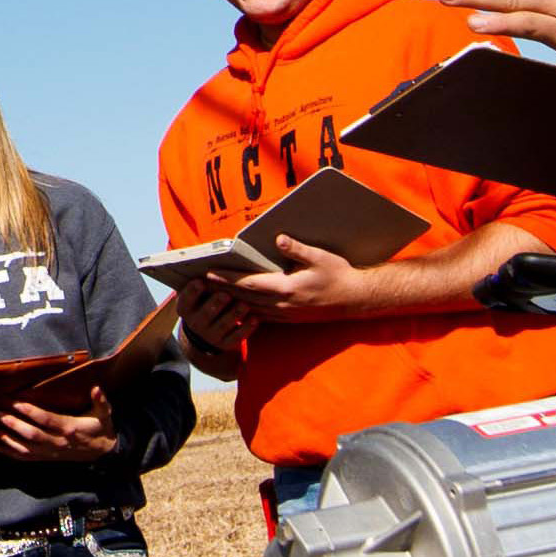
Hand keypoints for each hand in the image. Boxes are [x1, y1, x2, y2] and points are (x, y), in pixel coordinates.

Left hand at [0, 388, 117, 461]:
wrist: (103, 453)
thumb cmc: (101, 429)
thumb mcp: (104, 414)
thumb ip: (100, 401)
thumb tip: (96, 388)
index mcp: (70, 428)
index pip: (47, 420)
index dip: (30, 412)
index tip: (15, 403)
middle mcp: (59, 442)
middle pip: (32, 435)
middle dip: (14, 425)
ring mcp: (52, 452)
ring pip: (26, 448)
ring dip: (8, 440)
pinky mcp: (48, 458)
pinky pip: (27, 458)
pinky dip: (12, 453)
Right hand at [176, 278, 257, 360]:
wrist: (205, 332)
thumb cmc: (205, 302)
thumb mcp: (197, 295)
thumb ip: (202, 281)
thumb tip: (211, 260)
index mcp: (185, 308)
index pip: (186, 300)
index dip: (192, 291)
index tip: (200, 281)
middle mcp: (195, 323)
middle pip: (205, 314)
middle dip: (215, 304)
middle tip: (226, 294)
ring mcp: (211, 336)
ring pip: (223, 325)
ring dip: (234, 315)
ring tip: (244, 305)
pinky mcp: (226, 344)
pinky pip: (236, 337)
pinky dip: (246, 329)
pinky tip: (255, 319)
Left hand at [217, 234, 372, 322]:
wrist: (355, 300)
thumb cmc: (339, 275)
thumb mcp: (320, 257)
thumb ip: (297, 249)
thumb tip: (279, 239)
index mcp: (287, 288)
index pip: (249, 284)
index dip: (227, 280)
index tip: (209, 274)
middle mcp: (282, 304)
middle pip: (243, 298)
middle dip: (221, 290)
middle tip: (200, 282)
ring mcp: (285, 314)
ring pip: (250, 309)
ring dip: (230, 301)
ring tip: (213, 292)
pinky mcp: (289, 317)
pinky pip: (261, 316)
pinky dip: (245, 310)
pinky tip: (236, 306)